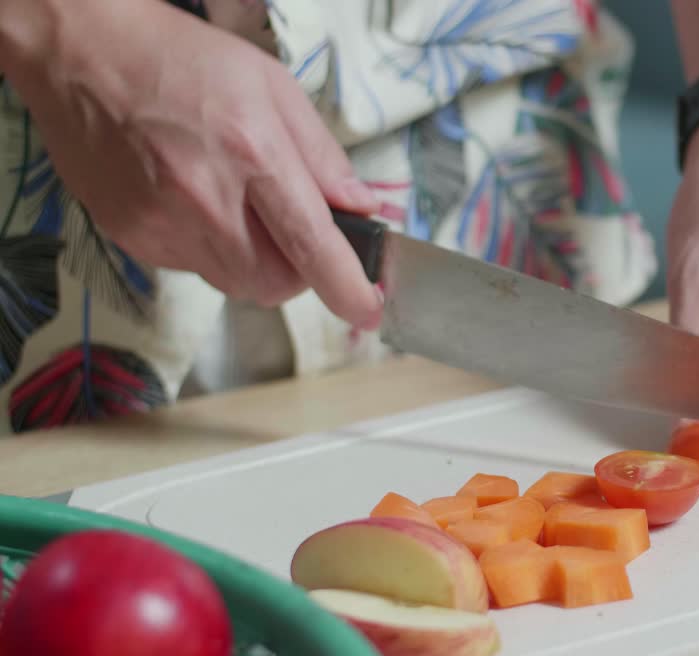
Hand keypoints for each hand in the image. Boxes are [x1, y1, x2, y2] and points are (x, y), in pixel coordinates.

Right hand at [0, 0, 381, 327]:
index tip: (368, 309)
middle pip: (274, 283)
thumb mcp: (274, 88)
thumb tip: (361, 209)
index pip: (311, 244)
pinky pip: (192, 267)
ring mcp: (161, 224)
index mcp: (251, 154)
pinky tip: (196, 201)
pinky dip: (210, 248)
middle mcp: (205, 199)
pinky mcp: (131, 237)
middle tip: (296, 234)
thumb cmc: (184, 60)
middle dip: (299, 272)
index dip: (346, 287)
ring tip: (239, 206)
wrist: (79, 52)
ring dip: (255, 261)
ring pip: (234, 283)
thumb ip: (323, 157)